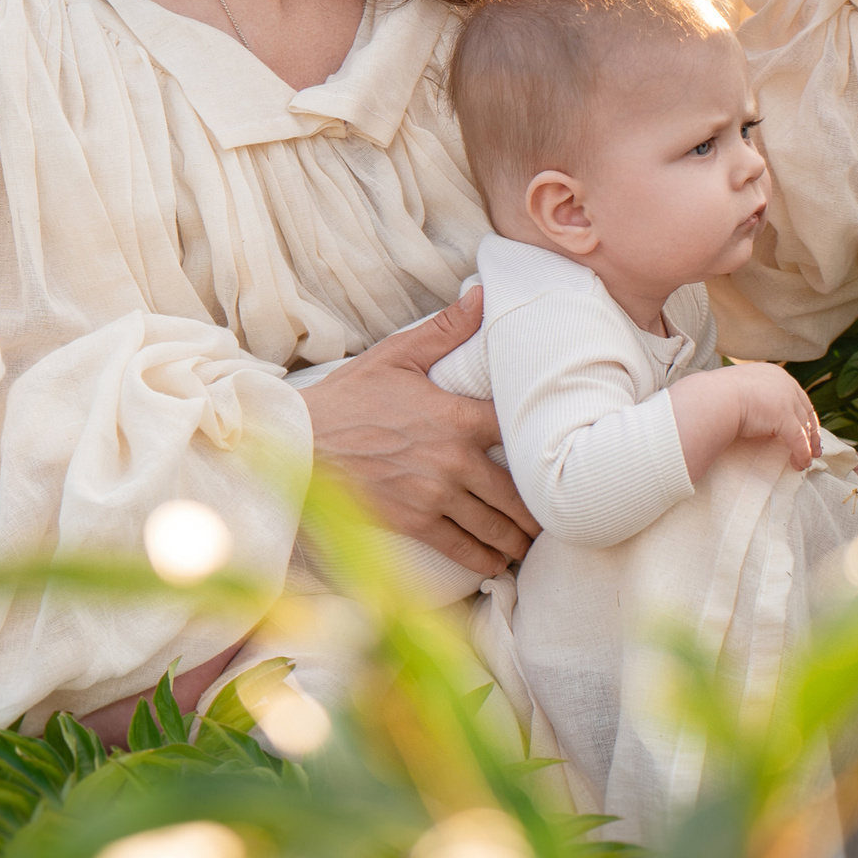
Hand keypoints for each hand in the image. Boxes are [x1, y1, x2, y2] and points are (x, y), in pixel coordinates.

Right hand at [297, 287, 538, 575]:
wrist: (300, 442)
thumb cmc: (348, 397)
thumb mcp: (396, 355)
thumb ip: (446, 330)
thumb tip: (483, 295)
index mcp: (457, 416)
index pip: (520, 433)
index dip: (543, 447)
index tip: (558, 457)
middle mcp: (455, 460)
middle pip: (517, 492)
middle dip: (537, 508)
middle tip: (555, 514)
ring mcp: (435, 495)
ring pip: (495, 525)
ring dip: (518, 539)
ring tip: (531, 542)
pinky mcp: (414, 522)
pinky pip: (463, 549)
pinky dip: (486, 560)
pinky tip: (497, 563)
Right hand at [721, 361, 822, 469]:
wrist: (714, 398)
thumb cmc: (719, 396)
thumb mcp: (742, 391)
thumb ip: (755, 398)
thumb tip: (755, 412)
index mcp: (775, 375)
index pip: (797, 397)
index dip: (802, 416)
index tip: (805, 430)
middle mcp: (785, 383)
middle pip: (805, 411)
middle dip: (811, 433)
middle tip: (813, 450)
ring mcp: (786, 400)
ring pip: (804, 427)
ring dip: (806, 448)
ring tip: (803, 462)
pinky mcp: (785, 417)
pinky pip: (798, 440)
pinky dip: (801, 454)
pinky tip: (800, 464)